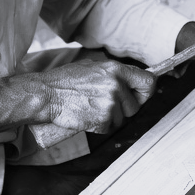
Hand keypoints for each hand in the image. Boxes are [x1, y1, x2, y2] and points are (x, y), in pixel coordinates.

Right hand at [40, 58, 155, 133]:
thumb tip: (131, 78)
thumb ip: (113, 73)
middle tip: (105, 104)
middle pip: (135, 106)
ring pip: (122, 119)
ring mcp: (110, 104)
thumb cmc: (64, 81)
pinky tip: (87, 116)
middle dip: (123, 108)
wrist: (46, 95)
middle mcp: (116, 86)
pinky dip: (99, 126)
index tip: (141, 96)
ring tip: (91, 108)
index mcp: (116, 70)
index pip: (148, 81)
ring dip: (110, 118)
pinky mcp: (102, 120)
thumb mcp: (92, 66)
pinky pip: (109, 128)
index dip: (146, 91)